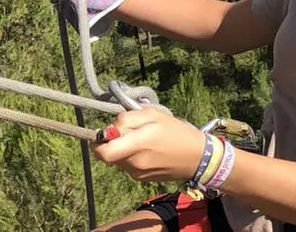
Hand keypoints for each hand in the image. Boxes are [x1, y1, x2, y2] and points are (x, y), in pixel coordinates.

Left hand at [92, 108, 206, 182]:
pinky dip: (130, 156)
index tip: (104, 131)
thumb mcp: (153, 115)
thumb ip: (128, 119)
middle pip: (109, 155)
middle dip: (111, 142)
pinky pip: (128, 165)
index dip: (97, 142)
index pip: (103, 152)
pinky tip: (147, 149)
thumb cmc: (177, 132)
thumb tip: (111, 127)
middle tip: (126, 131)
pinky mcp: (142, 179)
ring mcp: (138, 173)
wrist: (198, 158)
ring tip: (140, 139)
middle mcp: (135, 163)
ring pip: (118, 160)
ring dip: (121, 149)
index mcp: (137, 145)